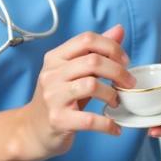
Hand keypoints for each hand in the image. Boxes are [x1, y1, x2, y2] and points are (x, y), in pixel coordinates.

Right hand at [15, 24, 135, 160]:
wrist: (32, 131)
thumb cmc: (59, 97)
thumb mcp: (74, 70)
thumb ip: (96, 51)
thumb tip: (119, 29)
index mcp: (55, 57)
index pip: (87, 39)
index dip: (112, 47)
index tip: (125, 61)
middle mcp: (51, 74)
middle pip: (93, 61)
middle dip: (119, 71)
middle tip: (128, 83)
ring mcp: (53, 97)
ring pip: (92, 85)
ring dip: (112, 94)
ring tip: (117, 102)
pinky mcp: (57, 120)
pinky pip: (89, 119)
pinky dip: (107, 124)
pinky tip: (115, 127)